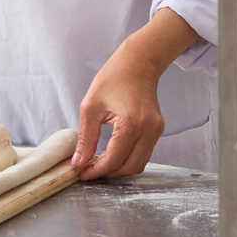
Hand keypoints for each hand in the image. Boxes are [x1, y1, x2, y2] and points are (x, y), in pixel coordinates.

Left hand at [73, 8, 197, 179]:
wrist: (139, 62)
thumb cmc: (114, 78)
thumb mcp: (91, 107)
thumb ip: (85, 138)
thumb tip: (79, 162)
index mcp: (131, 123)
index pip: (114, 159)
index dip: (96, 171)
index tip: (82, 173)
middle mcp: (148, 129)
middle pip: (129, 167)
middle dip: (108, 174)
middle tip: (89, 171)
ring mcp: (156, 130)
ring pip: (139, 164)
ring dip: (119, 169)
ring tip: (100, 164)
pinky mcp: (158, 129)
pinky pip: (144, 154)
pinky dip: (129, 160)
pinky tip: (113, 155)